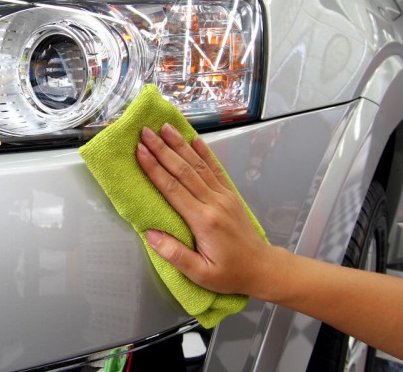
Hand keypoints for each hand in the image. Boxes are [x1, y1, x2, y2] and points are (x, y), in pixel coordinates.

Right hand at [136, 123, 278, 295]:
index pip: (173, 188)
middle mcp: (214, 203)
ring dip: (180, 145)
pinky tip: (194, 139)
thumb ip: (174, 254)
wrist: (262, 268)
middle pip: (184, 170)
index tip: (140, 151)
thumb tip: (150, 234)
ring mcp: (224, 196)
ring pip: (198, 165)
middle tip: (146, 132)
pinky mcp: (230, 195)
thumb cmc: (230, 274)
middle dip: (162, 149)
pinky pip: (215, 169)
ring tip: (165, 128)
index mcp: (203, 221)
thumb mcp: (200, 274)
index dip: (154, 168)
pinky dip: (204, 152)